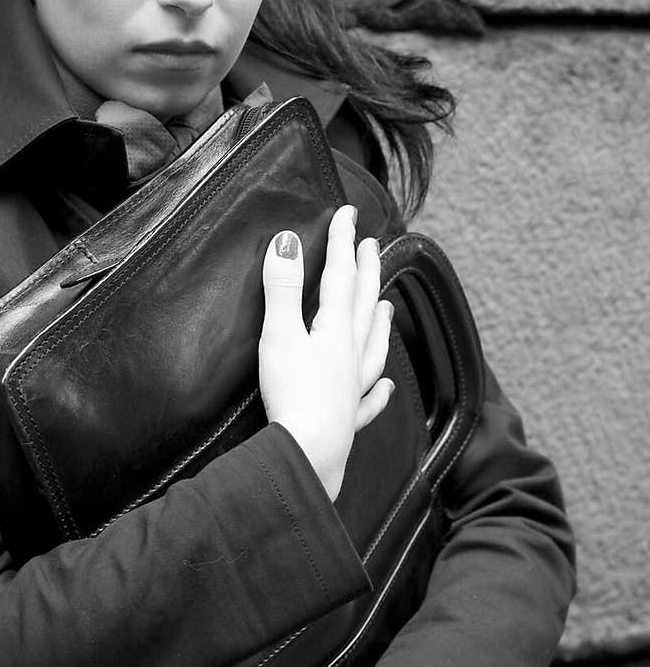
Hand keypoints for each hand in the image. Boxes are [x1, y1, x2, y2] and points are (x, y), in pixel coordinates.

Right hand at [259, 204, 393, 499]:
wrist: (309, 453)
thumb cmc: (292, 394)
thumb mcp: (279, 334)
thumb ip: (282, 288)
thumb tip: (286, 240)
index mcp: (334, 330)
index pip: (340, 276)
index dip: (342, 242)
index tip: (347, 213)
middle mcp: (351, 355)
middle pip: (363, 305)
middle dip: (366, 272)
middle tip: (371, 246)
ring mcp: (353, 387)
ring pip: (373, 347)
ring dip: (380, 322)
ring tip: (387, 306)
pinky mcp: (347, 417)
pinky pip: (369, 399)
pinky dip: (379, 390)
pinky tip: (385, 386)